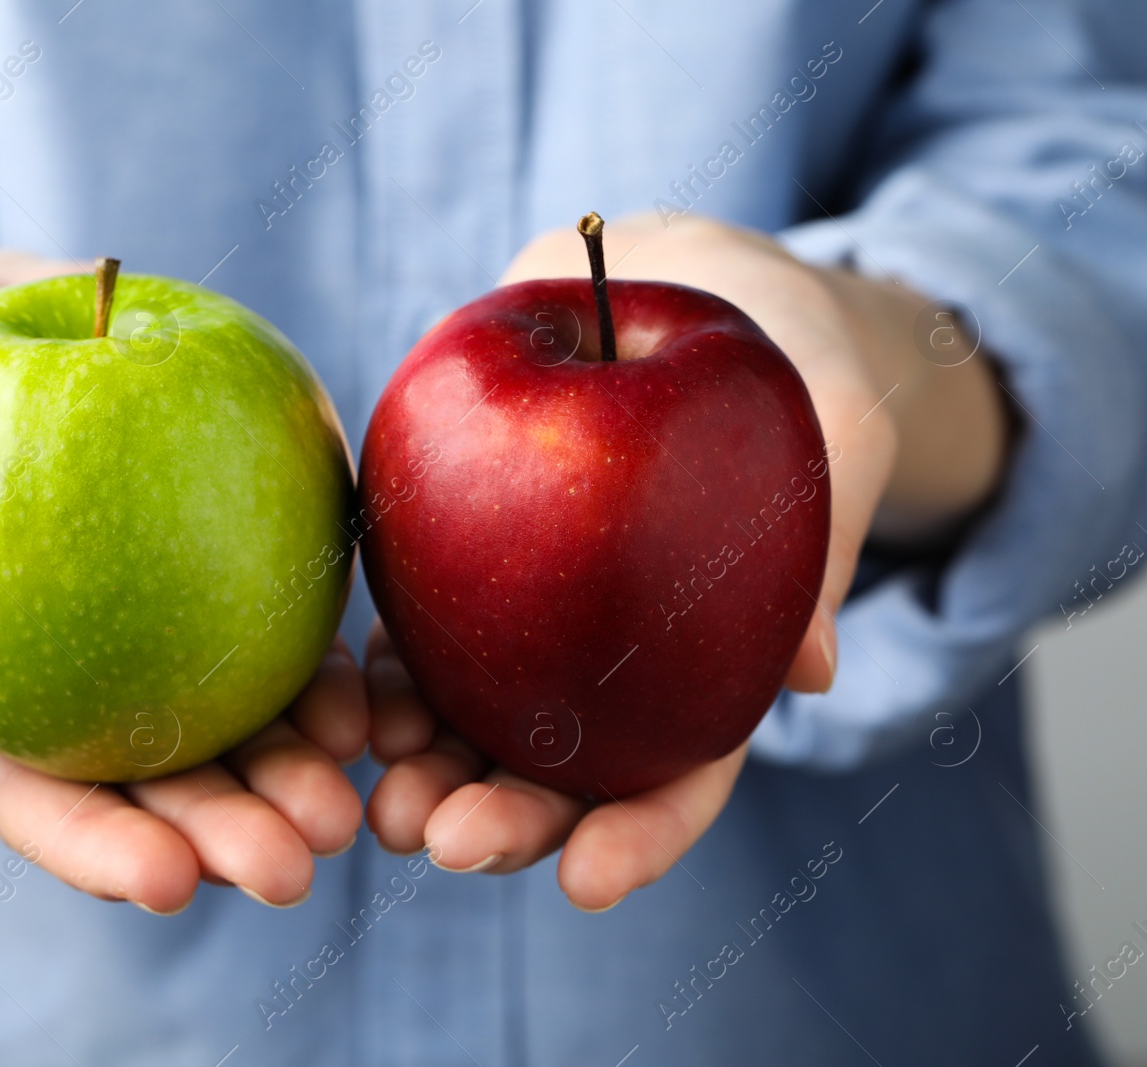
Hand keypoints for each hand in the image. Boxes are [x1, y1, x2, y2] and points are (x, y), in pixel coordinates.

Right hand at [0, 250, 365, 912]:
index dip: (105, 850)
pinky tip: (367, 706)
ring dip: (294, 774)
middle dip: (227, 835)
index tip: (170, 886)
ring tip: (354, 807)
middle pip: (158, 783)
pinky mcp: (218, 567)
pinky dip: (319, 672)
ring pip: (234, 724)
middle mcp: (83, 686)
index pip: (46, 800)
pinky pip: (277, 627)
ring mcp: (157, 632)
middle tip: (298, 866)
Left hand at [364, 215, 1008, 909]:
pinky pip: (414, 625)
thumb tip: (814, 673)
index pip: (679, 775)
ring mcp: (532, 619)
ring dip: (421, 769)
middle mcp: (613, 664)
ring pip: (469, 719)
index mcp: (709, 664)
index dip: (636, 838)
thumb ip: (822, 545)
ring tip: (374, 797)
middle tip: (437, 840)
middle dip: (501, 821)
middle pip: (557, 771)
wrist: (688, 279)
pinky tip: (345, 701)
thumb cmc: (788, 360)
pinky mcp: (461, 557)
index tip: (583, 884)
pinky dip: (381, 672)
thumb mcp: (834, 431)